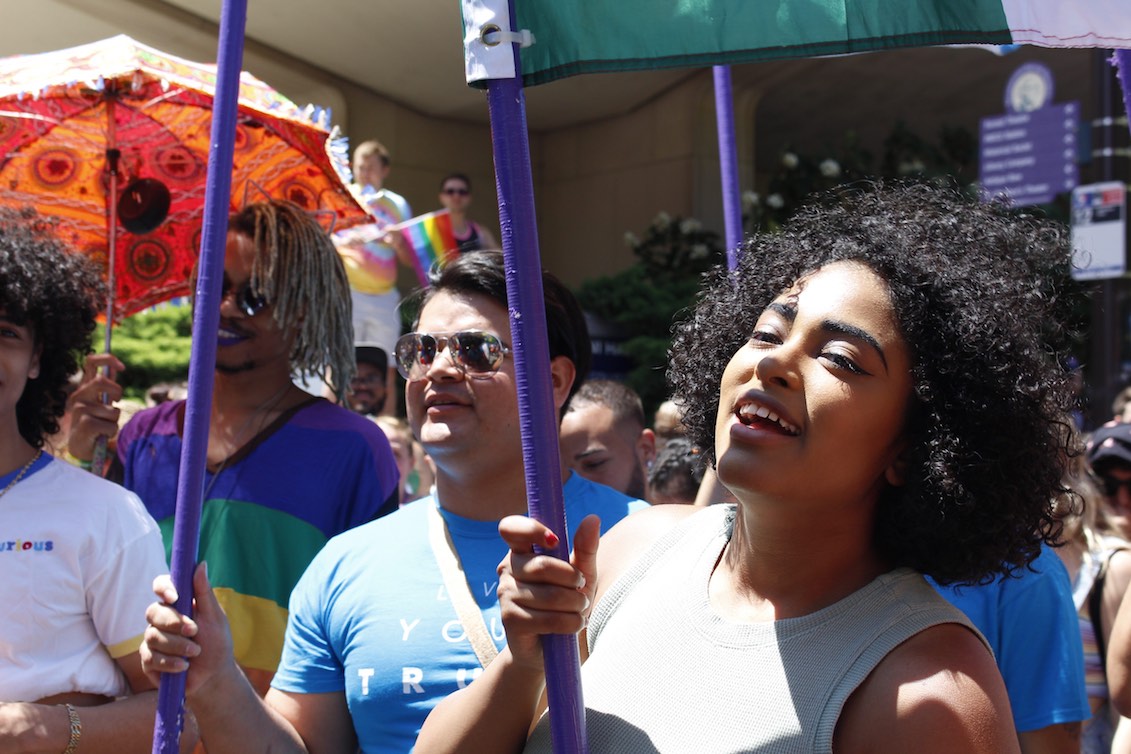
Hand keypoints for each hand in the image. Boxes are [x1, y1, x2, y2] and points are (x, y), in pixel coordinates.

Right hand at [66, 353, 124, 460]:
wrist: (83, 448)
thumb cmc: (96, 423)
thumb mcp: (102, 403)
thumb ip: (107, 388)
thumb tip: (116, 368)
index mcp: (84, 388)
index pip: (90, 362)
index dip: (107, 359)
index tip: (122, 367)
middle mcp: (78, 396)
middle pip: (100, 381)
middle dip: (116, 391)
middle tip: (117, 402)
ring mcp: (79, 410)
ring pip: (112, 410)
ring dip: (115, 421)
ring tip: (105, 426)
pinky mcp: (84, 424)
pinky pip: (111, 425)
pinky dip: (112, 431)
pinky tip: (101, 435)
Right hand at [141, 563, 237, 699]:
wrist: (213, 676)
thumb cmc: (217, 643)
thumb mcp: (215, 618)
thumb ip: (204, 593)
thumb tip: (201, 564)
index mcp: (177, 603)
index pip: (161, 586)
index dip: (163, 588)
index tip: (174, 597)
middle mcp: (161, 618)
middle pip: (153, 612)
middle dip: (174, 622)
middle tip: (194, 631)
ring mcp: (152, 639)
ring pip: (152, 636)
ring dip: (177, 645)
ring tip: (195, 651)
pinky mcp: (148, 660)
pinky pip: (150, 657)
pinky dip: (170, 662)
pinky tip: (183, 667)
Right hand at [495, 514, 600, 671]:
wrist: (554, 648)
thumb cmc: (567, 603)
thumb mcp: (582, 574)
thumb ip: (585, 548)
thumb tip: (593, 518)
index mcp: (522, 550)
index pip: (511, 528)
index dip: (530, 529)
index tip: (555, 540)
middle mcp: (508, 569)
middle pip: (542, 566)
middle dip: (572, 580)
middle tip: (580, 589)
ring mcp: (505, 594)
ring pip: (549, 595)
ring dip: (575, 604)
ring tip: (579, 609)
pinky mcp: (510, 620)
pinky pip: (548, 619)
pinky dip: (570, 623)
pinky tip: (573, 624)